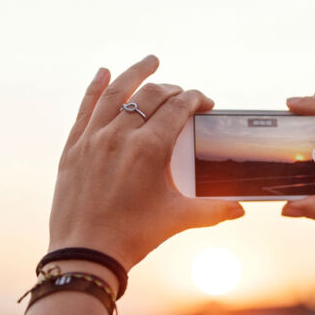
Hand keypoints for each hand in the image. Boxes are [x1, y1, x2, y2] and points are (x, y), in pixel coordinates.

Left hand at [48, 55, 243, 270]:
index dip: (195, 99)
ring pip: (116, 93)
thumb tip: (240, 209)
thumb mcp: (178, 219)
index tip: (205, 102)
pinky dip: (96, 87)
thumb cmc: (133, 236)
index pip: (178, 108)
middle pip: (151, 96)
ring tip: (151, 61)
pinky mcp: (73, 148)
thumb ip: (213, 210)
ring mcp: (93, 139)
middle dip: (172, 89)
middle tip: (184, 94)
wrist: (85, 253)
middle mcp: (120, 135)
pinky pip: (85, 108)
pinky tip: (104, 73)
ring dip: (136, 74)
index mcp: (149, 148)